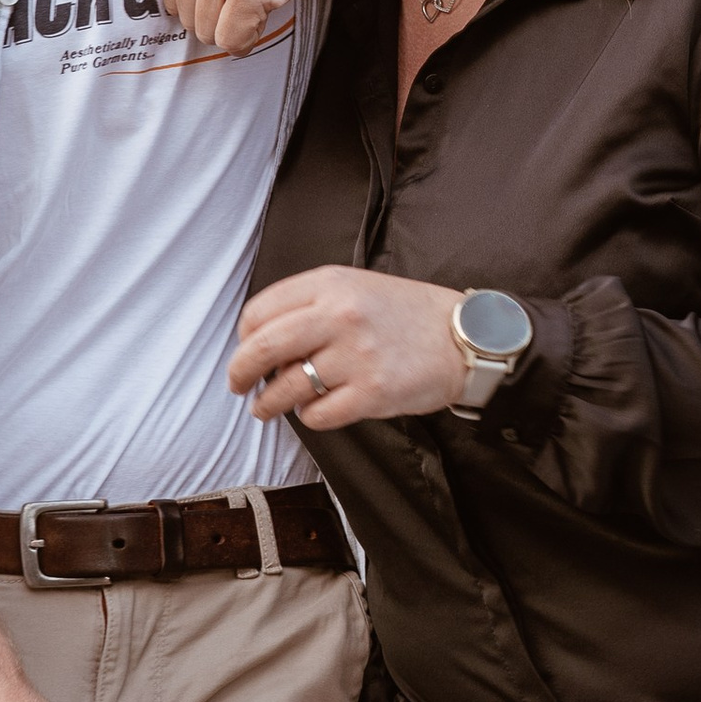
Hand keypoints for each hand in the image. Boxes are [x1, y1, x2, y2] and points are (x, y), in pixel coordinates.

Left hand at [230, 265, 468, 427]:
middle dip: (239, 373)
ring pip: (285, 388)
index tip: (248, 349)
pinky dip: (309, 417)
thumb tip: (260, 343)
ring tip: (268, 407)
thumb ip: (309, 304)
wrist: (462, 338)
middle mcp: (340, 316)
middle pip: (261, 348)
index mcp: (330, 284)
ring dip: (268, 403)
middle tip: (238, 385)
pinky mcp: (371, 394)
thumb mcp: (356, 286)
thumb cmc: (406, 314)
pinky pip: (316, 415)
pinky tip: (317, 409)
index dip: (245, 336)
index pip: (259, 311)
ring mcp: (356, 356)